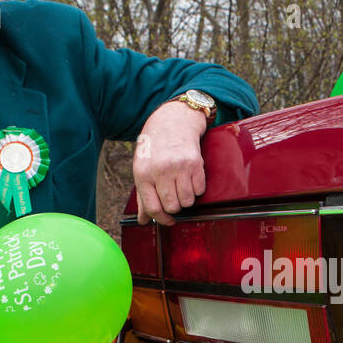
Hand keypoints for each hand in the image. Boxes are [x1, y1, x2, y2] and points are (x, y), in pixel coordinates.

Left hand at [133, 99, 208, 225]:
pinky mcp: (195, 164)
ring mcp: (179, 167)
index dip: (162, 219)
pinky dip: (196, 188)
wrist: (172, 121)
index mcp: (143, 174)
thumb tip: (143, 220)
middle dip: (175, 207)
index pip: (153, 208)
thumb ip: (143, 196)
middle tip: (174, 198)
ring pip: (187, 201)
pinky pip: (199, 190)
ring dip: (186, 198)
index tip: (168, 220)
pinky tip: (189, 177)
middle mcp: (160, 171)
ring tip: (181, 185)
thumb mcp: (142, 169)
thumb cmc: (154, 147)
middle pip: (172, 207)